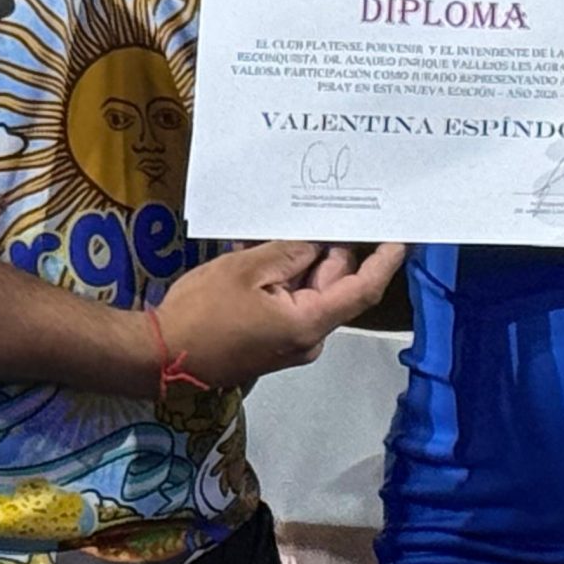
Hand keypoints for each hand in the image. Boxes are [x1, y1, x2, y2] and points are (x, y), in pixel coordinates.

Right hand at [152, 239, 405, 388]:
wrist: (160, 356)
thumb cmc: (203, 311)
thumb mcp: (247, 268)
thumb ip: (290, 252)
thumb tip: (321, 242)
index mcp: (310, 322)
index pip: (363, 289)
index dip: (385, 261)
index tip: (402, 235)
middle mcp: (309, 337)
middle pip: (335, 285)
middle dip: (333, 249)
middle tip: (329, 207)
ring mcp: (290, 343)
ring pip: (311, 291)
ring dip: (303, 260)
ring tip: (290, 222)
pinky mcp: (271, 342)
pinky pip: (290, 302)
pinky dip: (284, 276)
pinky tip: (266, 248)